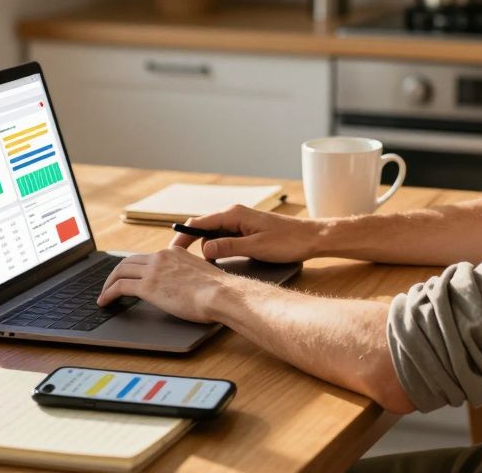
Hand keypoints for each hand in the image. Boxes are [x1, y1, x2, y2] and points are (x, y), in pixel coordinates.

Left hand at [97, 247, 231, 323]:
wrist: (220, 294)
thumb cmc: (217, 290)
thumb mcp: (202, 274)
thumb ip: (190, 274)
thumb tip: (188, 286)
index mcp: (174, 253)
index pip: (147, 257)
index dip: (135, 266)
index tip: (129, 275)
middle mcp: (161, 257)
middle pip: (129, 261)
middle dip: (117, 273)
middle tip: (110, 284)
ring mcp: (153, 271)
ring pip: (120, 271)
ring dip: (108, 283)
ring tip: (104, 294)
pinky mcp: (147, 286)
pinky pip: (119, 287)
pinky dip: (108, 293)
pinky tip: (105, 302)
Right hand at [170, 204, 326, 262]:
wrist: (311, 238)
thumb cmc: (288, 242)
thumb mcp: (256, 247)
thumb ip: (229, 247)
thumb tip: (204, 249)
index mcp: (234, 214)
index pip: (198, 223)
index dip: (182, 237)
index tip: (170, 252)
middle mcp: (234, 214)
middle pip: (202, 227)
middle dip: (189, 244)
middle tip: (178, 263)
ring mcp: (240, 221)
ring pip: (213, 233)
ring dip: (204, 247)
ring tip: (196, 266)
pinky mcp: (246, 229)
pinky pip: (224, 237)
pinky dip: (216, 247)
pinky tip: (216, 261)